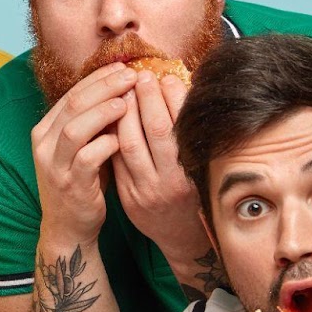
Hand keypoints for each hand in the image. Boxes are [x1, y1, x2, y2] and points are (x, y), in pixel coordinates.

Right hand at [30, 63, 133, 247]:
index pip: (71, 94)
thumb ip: (94, 122)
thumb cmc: (82, 182)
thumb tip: (122, 88)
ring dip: (102, 113)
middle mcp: (44, 145)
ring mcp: (54, 166)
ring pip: (75, 129)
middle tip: (130, 76)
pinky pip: (87, 159)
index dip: (98, 78)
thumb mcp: (82, 147)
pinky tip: (122, 138)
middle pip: (73, 105)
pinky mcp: (70, 185)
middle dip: (103, 87)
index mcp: (45, 131)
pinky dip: (105, 145)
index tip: (123, 66)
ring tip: (127, 102)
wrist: (69, 227)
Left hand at [109, 69, 204, 259]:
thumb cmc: (193, 192)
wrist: (179, 236)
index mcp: (197, 169)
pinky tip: (110, 117)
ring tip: (123, 92)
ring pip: (131, 145)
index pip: (184, 125)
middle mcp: (173, 181)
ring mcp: (147, 190)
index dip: (174, 98)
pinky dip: (112, 135)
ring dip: (125, 114)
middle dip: (148, 99)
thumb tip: (180, 87)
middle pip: (158, 131)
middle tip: (141, 76)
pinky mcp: (127, 196)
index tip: (166, 77)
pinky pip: (115, 160)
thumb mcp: (201, 166)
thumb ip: (190, 133)